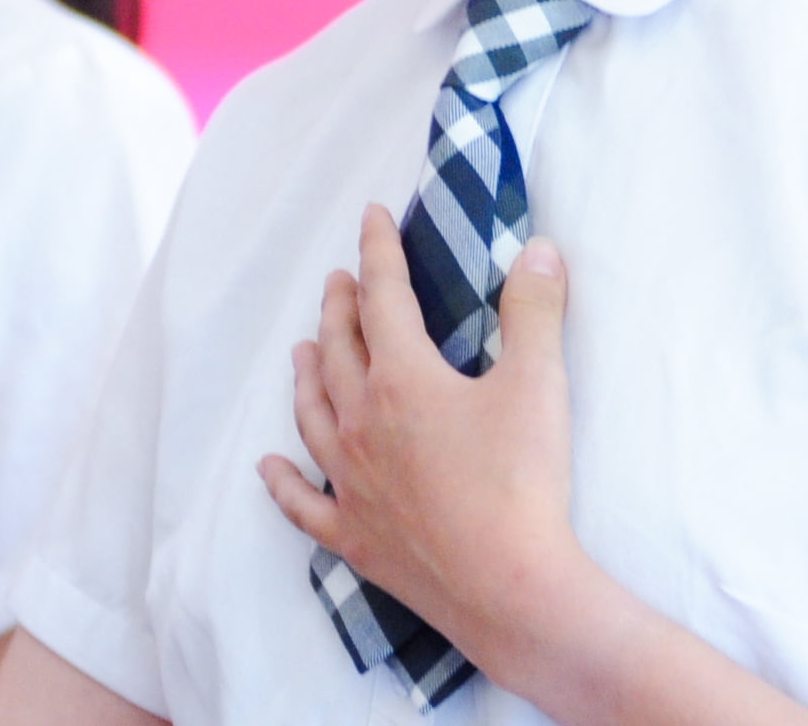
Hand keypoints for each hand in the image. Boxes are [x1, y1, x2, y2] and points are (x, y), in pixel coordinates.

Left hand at [258, 208, 600, 690]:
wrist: (511, 589)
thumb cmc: (523, 483)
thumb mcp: (539, 384)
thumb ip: (536, 311)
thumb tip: (540, 249)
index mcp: (402, 379)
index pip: (384, 297)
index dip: (379, 252)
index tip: (372, 217)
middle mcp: (361, 424)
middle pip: (339, 350)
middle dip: (339, 309)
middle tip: (339, 282)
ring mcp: (350, 483)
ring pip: (312, 414)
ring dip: (307, 375)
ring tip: (303, 349)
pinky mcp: (354, 537)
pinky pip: (303, 504)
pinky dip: (283, 481)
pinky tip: (268, 467)